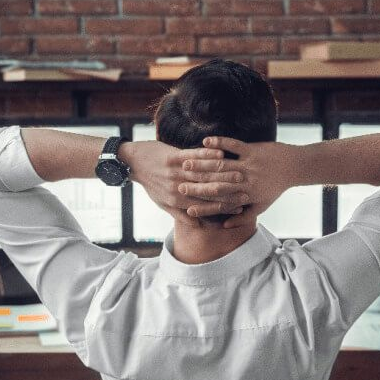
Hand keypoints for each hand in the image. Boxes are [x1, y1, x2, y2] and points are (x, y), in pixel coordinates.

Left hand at [120, 141, 248, 224]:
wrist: (132, 163)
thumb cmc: (150, 184)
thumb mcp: (162, 203)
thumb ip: (181, 215)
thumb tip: (199, 226)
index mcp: (176, 201)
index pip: (205, 206)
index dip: (223, 208)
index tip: (240, 207)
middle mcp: (177, 188)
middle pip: (207, 191)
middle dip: (228, 191)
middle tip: (246, 190)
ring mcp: (175, 172)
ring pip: (203, 174)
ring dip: (223, 173)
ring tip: (240, 172)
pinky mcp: (172, 156)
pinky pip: (193, 155)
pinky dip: (208, 154)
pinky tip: (222, 153)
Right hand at [178, 136, 297, 227]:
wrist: (296, 166)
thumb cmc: (276, 187)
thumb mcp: (261, 205)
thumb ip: (243, 217)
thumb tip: (225, 226)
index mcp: (246, 197)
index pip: (221, 205)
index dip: (204, 208)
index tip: (187, 209)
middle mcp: (246, 182)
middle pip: (217, 185)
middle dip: (196, 186)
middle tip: (178, 185)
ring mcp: (249, 165)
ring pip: (222, 167)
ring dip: (203, 164)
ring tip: (185, 164)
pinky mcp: (253, 150)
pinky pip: (233, 146)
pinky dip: (219, 143)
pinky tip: (206, 141)